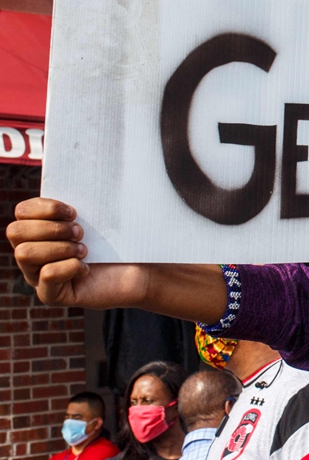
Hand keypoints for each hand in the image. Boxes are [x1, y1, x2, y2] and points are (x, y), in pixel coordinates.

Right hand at [7, 198, 150, 308]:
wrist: (141, 271)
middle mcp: (33, 252)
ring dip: (59, 248)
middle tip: (80, 232)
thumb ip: (85, 198)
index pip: (22, 211)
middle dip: (50, 229)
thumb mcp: (101, 215)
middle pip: (16, 232)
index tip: (74, 212)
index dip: (45, 208)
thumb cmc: (122, 240)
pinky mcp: (51, 294)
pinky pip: (46, 276)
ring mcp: (38, 275)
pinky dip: (69, 267)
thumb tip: (83, 165)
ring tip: (84, 250)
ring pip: (25, 253)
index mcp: (40, 228)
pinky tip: (86, 268)